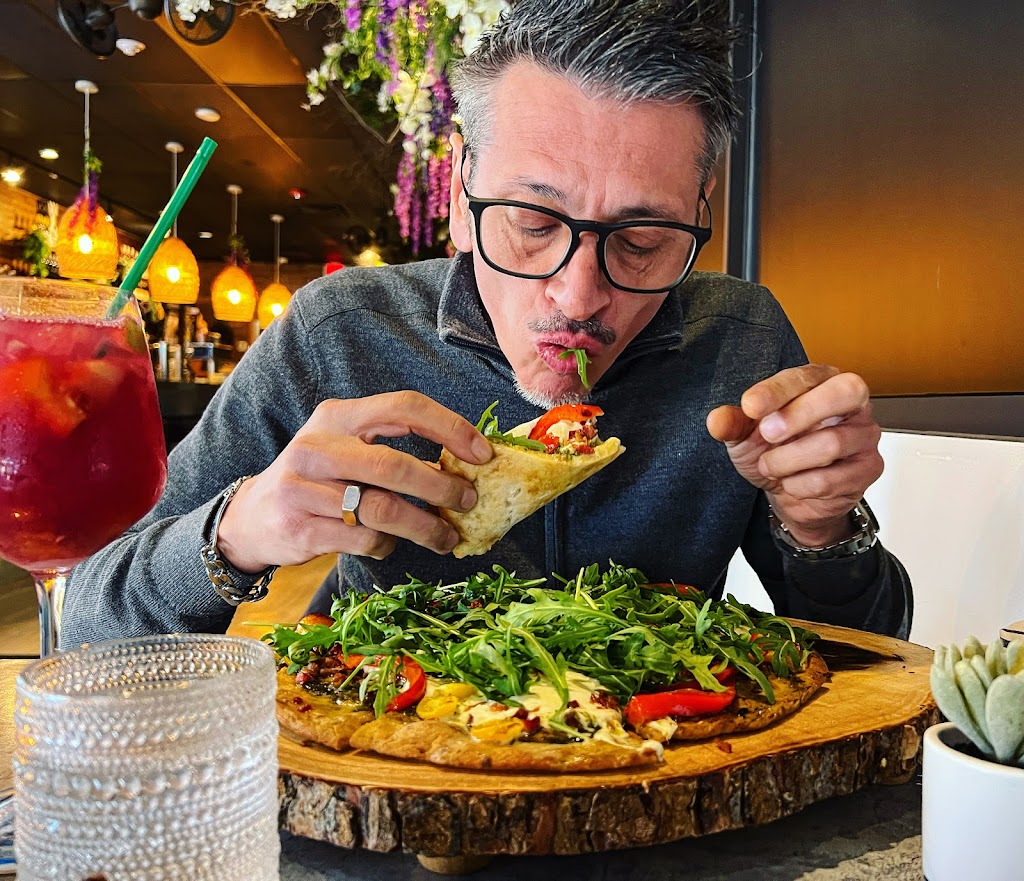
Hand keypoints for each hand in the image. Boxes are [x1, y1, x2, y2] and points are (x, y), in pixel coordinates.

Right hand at [216, 391, 491, 571]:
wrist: (251, 517)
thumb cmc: (318, 481)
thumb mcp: (347, 450)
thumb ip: (393, 450)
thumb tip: (463, 469)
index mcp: (338, 416)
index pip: (404, 407)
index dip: (450, 428)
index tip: (482, 454)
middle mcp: (317, 446)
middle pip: (394, 464)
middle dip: (440, 487)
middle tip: (467, 502)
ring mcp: (304, 488)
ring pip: (381, 510)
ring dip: (424, 527)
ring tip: (444, 538)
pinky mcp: (301, 527)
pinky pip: (363, 540)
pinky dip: (386, 546)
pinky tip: (388, 544)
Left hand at [706, 365, 882, 546]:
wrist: (792, 494)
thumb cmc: (775, 451)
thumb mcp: (746, 435)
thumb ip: (734, 424)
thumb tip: (717, 420)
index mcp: (821, 382)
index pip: (805, 376)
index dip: (776, 390)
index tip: (750, 406)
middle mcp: (851, 403)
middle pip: (845, 392)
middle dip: (801, 414)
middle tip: (768, 434)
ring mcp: (864, 435)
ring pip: (832, 442)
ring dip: (788, 460)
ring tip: (770, 466)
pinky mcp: (869, 468)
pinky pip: (833, 478)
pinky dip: (800, 485)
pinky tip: (792, 483)